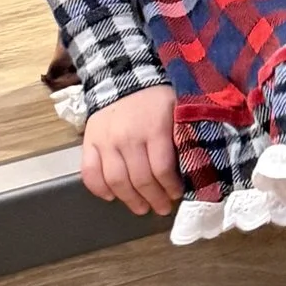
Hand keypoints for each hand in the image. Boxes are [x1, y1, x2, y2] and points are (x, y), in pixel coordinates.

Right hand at [80, 82, 177, 213]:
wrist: (124, 77)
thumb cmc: (157, 98)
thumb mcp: (179, 109)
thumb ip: (184, 134)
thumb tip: (196, 163)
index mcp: (154, 128)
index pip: (162, 168)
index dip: (170, 187)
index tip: (177, 195)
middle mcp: (128, 136)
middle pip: (140, 179)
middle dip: (153, 198)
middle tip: (161, 208)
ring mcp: (106, 141)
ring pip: (115, 180)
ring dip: (129, 199)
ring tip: (141, 208)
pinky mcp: (89, 142)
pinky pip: (89, 172)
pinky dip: (99, 189)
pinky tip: (112, 197)